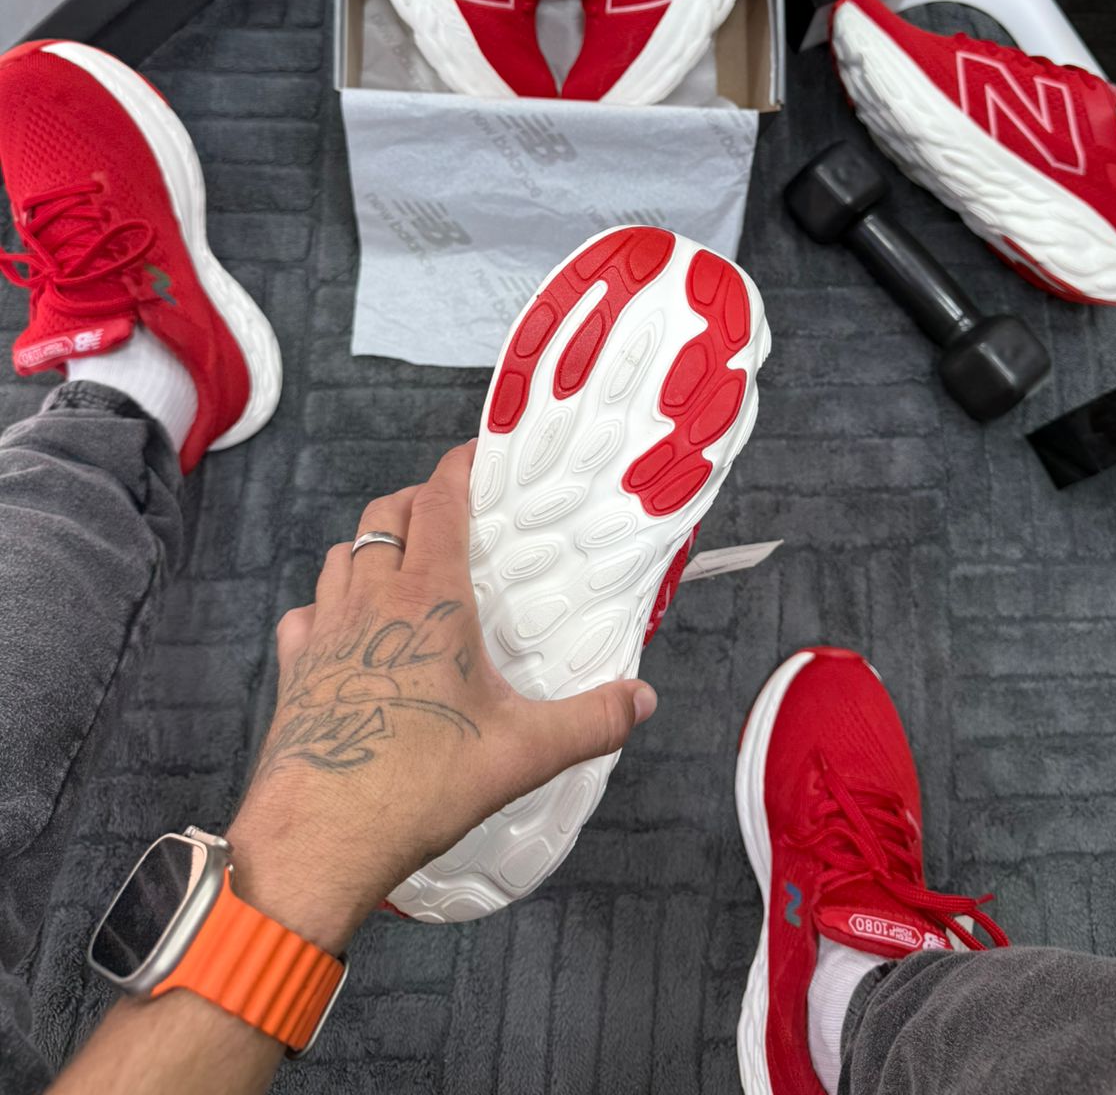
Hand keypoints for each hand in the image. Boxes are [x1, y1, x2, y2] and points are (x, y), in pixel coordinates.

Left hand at [226, 441, 656, 951]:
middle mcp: (372, 597)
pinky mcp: (294, 666)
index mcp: (430, 598)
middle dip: (418, 501)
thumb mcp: (524, 754)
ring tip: (403, 570)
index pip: (440, 502)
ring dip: (372, 548)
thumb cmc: (420, 785)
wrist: (320, 837)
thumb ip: (592, 721)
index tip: (480, 456)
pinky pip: (305, 612)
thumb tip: (644, 699)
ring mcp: (325, 628)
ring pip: (341, 554)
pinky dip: (327, 606)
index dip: (459, 469)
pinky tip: (346, 633)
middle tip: (450, 517)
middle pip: (387, 515)